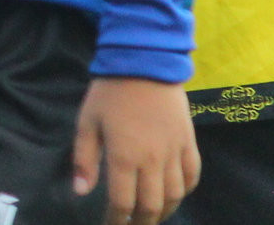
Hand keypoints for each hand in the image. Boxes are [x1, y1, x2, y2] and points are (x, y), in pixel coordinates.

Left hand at [73, 76, 199, 224]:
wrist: (145, 63)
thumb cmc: (109, 92)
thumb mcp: (87, 121)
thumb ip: (84, 158)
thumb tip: (80, 191)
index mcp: (124, 156)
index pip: (122, 202)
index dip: (116, 219)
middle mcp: (153, 160)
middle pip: (151, 205)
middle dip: (141, 222)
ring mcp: (175, 152)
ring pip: (175, 195)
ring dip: (164, 211)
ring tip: (152, 217)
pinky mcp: (189, 142)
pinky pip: (193, 174)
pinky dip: (186, 190)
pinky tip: (176, 194)